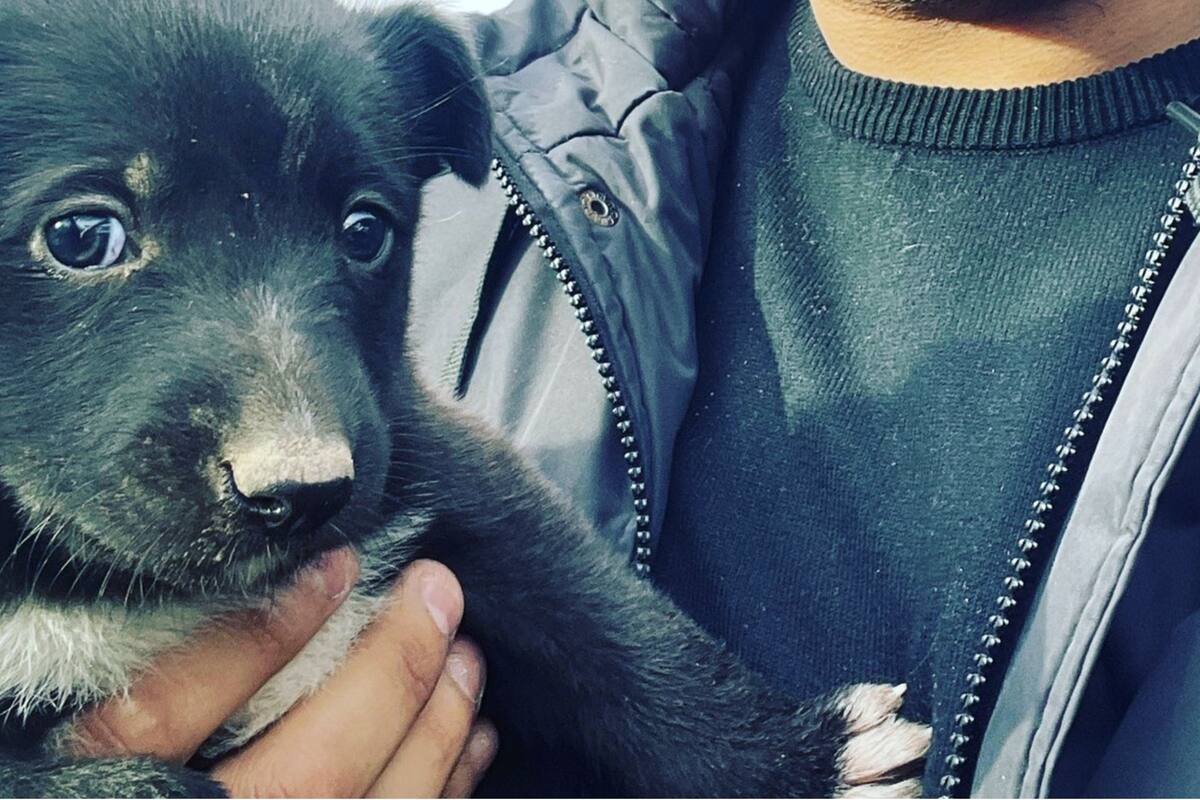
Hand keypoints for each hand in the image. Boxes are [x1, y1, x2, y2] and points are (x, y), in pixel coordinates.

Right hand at [64, 553, 497, 796]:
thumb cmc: (120, 778)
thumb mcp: (101, 739)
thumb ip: (162, 678)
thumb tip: (279, 584)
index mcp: (124, 789)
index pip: (169, 717)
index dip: (263, 632)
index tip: (337, 562)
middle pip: (314, 774)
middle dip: (392, 673)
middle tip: (438, 588)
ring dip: (440, 727)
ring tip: (467, 656)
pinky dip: (452, 785)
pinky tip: (475, 738)